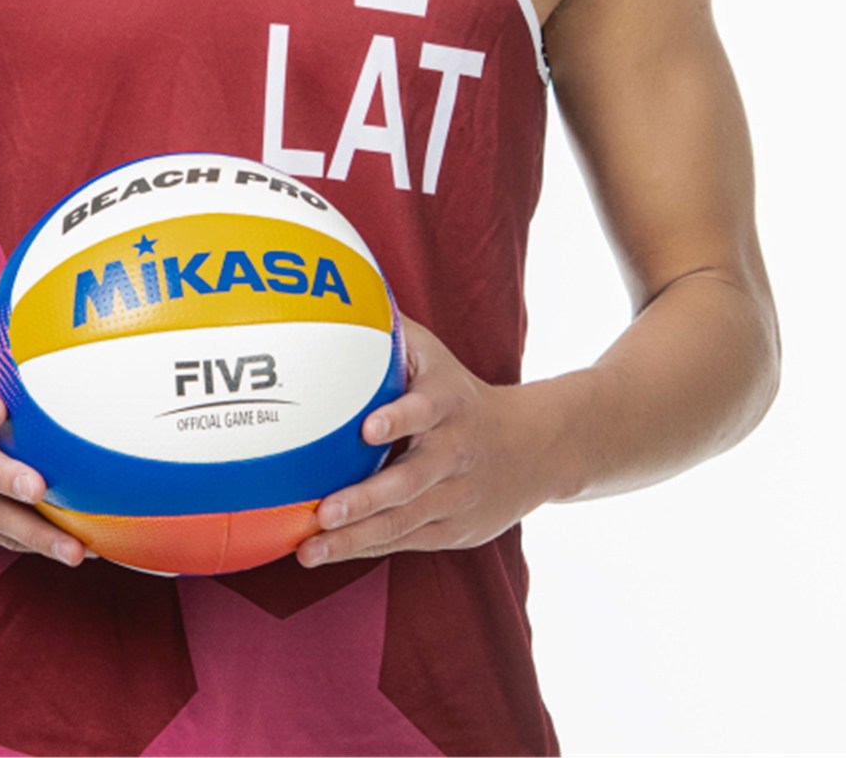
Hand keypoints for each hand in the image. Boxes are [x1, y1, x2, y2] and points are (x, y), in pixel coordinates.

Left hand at [297, 313, 568, 567]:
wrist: (535, 448)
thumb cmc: (460, 393)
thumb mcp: (436, 357)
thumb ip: (392, 332)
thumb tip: (343, 292)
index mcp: (449, 406)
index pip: (424, 411)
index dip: (399, 419)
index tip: (367, 429)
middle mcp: (454, 454)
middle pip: (410, 481)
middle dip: (365, 499)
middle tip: (323, 510)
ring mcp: (455, 497)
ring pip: (403, 522)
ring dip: (355, 537)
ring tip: (310, 549)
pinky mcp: (453, 529)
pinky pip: (405, 541)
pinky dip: (367, 547)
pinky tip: (327, 552)